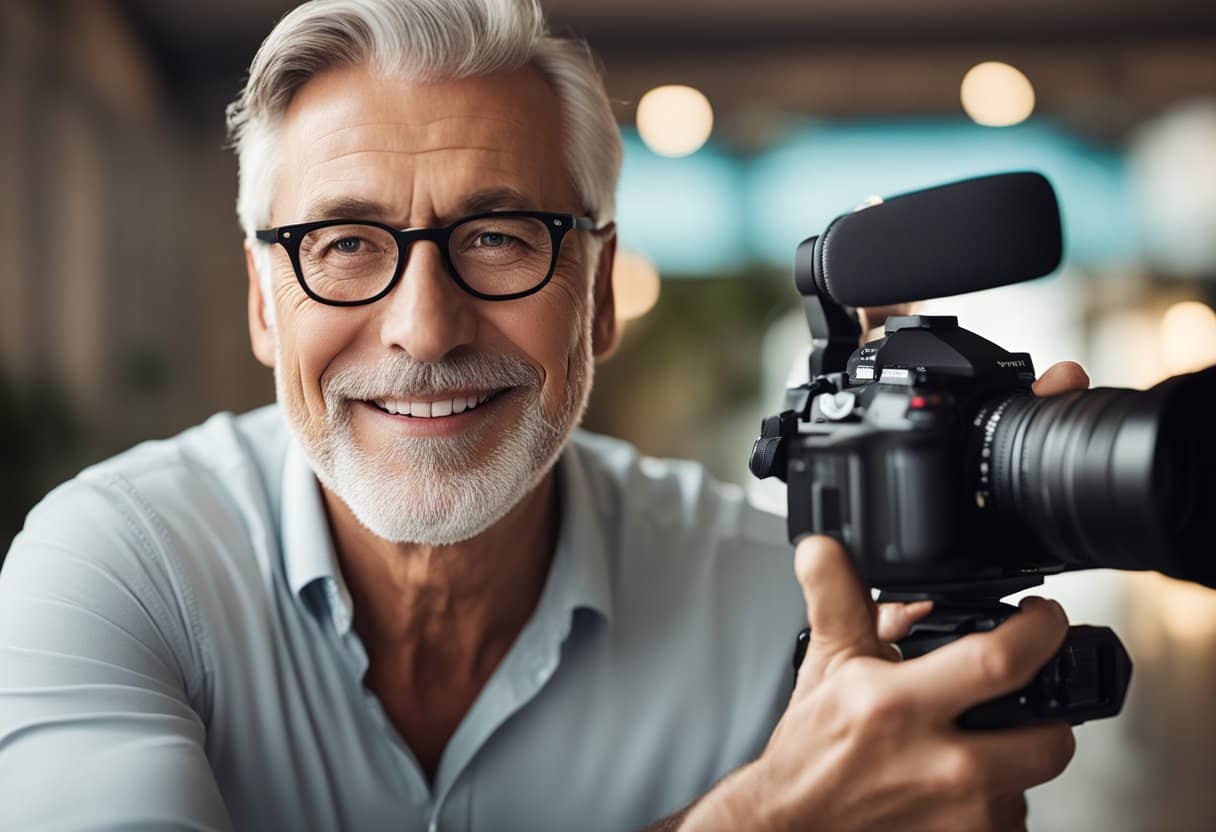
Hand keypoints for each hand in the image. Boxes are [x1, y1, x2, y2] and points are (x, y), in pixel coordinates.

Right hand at [683, 363, 1090, 831]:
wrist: (795, 824)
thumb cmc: (813, 751)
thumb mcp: (826, 663)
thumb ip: (836, 597)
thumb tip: (824, 548)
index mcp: (897, 706)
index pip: (1000, 661)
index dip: (1040, 631)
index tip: (1045, 618)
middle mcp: (938, 767)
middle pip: (1050, 739)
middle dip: (1046, 715)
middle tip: (1021, 697)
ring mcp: (959, 818)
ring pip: (1033, 782)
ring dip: (1013, 759)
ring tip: (970, 744)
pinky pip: (1013, 818)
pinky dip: (996, 798)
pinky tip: (960, 784)